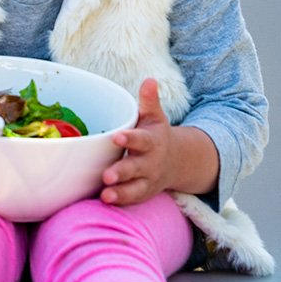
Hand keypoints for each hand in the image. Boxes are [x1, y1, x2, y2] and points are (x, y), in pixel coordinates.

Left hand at [100, 78, 172, 204]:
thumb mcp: (154, 116)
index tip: (116, 137)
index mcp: (152, 141)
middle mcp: (151, 163)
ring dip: (121, 192)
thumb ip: (149, 101)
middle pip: (137, 168)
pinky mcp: (143, 193)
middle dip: (122, 172)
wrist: (176, 161)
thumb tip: (150, 80)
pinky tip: (104, 201)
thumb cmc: (155, 134)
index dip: (129, 139)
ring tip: (105, 194)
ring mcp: (148, 180)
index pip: (140, 140)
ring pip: (135, 188)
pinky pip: (132, 200)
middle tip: (107, 175)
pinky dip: (120, 201)